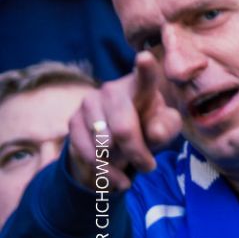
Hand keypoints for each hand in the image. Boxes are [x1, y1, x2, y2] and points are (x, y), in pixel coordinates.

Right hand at [65, 54, 181, 193]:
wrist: (117, 141)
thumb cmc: (149, 127)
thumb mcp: (165, 128)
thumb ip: (166, 127)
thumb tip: (155, 133)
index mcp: (141, 86)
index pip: (145, 77)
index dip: (145, 69)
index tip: (145, 57)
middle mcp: (112, 90)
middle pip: (124, 128)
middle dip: (138, 153)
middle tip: (150, 166)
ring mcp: (89, 103)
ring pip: (104, 145)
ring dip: (121, 163)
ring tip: (133, 168)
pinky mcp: (73, 121)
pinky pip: (87, 154)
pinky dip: (105, 172)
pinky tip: (118, 180)